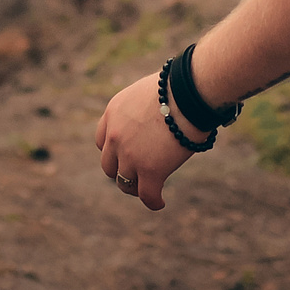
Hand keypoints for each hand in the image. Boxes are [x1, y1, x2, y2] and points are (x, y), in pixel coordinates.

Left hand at [93, 69, 201, 210]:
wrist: (187, 94)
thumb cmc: (179, 88)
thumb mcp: (149, 93)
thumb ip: (144, 109)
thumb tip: (159, 118)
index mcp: (113, 113)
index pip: (102, 140)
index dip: (114, 151)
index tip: (126, 155)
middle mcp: (115, 136)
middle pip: (109, 164)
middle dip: (121, 170)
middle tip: (137, 174)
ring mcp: (130, 155)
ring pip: (124, 182)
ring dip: (135, 187)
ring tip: (147, 190)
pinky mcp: (149, 171)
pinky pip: (147, 195)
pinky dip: (153, 201)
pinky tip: (160, 202)